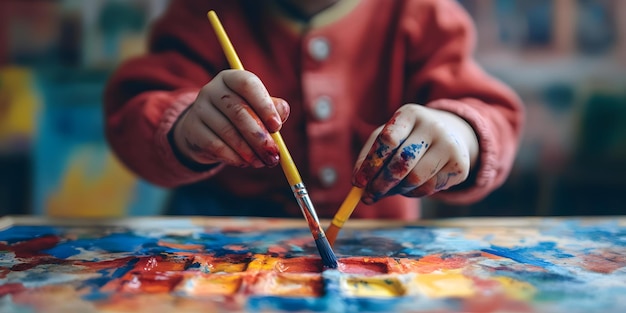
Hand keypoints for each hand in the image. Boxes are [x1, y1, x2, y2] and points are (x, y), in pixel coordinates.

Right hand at [173, 70, 289, 167]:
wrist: (205, 131)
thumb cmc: (240, 117)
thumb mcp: (258, 109)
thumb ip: (273, 109)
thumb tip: (282, 112)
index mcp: (232, 78)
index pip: (248, 84)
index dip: (264, 106)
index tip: (277, 127)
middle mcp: (212, 89)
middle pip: (238, 111)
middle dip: (259, 137)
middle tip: (274, 155)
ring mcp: (199, 108)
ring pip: (228, 132)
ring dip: (249, 151)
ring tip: (263, 162)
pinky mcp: (192, 129)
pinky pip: (216, 145)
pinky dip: (234, 157)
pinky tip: (245, 163)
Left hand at [353, 104, 478, 203]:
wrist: (450, 135)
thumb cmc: (408, 137)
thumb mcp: (387, 138)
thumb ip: (369, 158)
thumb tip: (357, 185)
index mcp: (410, 114)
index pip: (387, 140)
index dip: (370, 164)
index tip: (358, 182)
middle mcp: (433, 126)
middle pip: (401, 161)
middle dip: (381, 183)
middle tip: (369, 196)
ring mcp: (450, 145)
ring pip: (415, 179)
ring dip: (396, 191)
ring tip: (388, 190)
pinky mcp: (460, 166)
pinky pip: (429, 189)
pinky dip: (413, 193)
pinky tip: (409, 188)